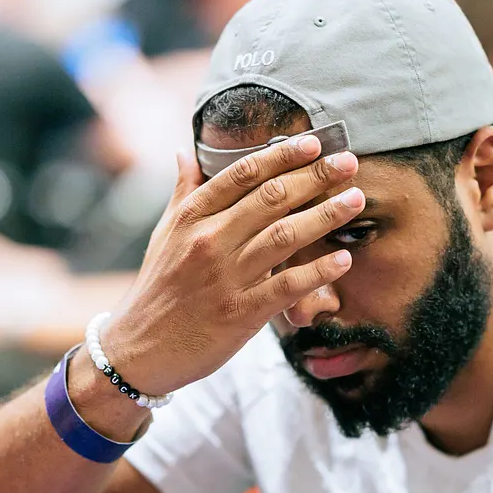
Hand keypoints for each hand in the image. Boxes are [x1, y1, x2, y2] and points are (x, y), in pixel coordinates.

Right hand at [98, 136, 362, 400]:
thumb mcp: (163, 235)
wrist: (138, 350)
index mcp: (191, 217)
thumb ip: (182, 193)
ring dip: (325, 215)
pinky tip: (342, 259)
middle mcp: (209, 241)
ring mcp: (226, 277)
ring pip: (284, 236)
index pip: (242, 174)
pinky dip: (317, 272)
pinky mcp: (240, 314)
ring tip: (355, 200)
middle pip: (271, 198)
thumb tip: (185, 153)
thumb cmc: (156, 290)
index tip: (314, 143)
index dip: (282, 155)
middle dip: (315, 176)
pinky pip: (286, 286)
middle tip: (348, 163)